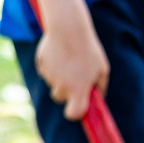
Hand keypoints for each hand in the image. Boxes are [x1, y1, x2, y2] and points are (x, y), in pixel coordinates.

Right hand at [32, 0, 108, 120]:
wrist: (69, 28)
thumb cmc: (89, 49)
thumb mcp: (102, 69)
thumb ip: (100, 87)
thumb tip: (98, 98)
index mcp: (78, 90)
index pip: (73, 113)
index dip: (75, 113)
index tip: (77, 108)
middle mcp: (61, 86)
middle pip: (60, 97)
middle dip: (66, 92)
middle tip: (75, 78)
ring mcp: (50, 76)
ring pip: (53, 83)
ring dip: (59, 77)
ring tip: (69, 60)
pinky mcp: (41, 65)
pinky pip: (46, 71)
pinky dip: (51, 66)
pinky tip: (59, 54)